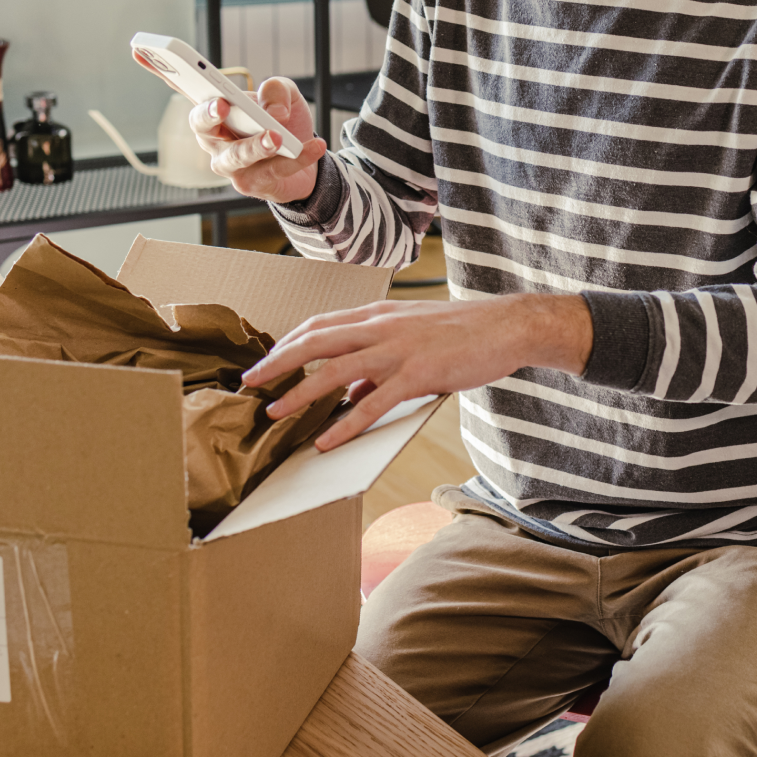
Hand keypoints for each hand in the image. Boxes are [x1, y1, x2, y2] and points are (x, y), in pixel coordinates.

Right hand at [189, 76, 326, 203]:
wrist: (303, 156)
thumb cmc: (283, 122)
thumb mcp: (285, 96)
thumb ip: (277, 90)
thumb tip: (274, 111)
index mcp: (215, 111)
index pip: (189, 93)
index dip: (178, 83)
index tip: (193, 77)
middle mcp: (214, 139)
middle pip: (203, 127)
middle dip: (209, 115)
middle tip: (223, 105)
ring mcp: (229, 164)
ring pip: (237, 155)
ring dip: (256, 145)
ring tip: (278, 137)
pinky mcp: (251, 183)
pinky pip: (273, 170)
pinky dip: (297, 158)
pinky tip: (315, 146)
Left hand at [241, 294, 593, 450]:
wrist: (506, 326)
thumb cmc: (462, 333)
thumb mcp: (413, 338)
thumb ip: (379, 364)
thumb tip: (352, 394)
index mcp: (378, 316)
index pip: (319, 325)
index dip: (287, 343)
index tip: (265, 361)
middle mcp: (381, 327)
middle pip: (315, 341)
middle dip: (278, 363)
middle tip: (250, 383)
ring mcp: (398, 349)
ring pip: (335, 370)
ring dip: (300, 393)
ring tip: (275, 413)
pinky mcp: (418, 373)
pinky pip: (373, 403)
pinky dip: (346, 424)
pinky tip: (328, 441)